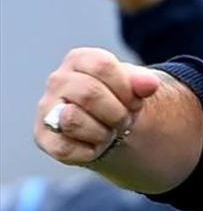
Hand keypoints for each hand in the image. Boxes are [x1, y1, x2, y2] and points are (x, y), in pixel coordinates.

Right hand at [34, 48, 160, 164]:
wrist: (108, 125)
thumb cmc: (118, 98)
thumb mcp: (135, 86)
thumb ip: (144, 81)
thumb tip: (150, 84)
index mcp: (79, 60)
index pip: (103, 66)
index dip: (126, 88)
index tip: (135, 100)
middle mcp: (58, 80)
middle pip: (89, 93)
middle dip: (117, 113)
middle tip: (125, 120)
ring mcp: (47, 109)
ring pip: (72, 120)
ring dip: (103, 132)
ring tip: (110, 131)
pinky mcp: (44, 138)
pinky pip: (66, 149)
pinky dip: (90, 151)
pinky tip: (96, 145)